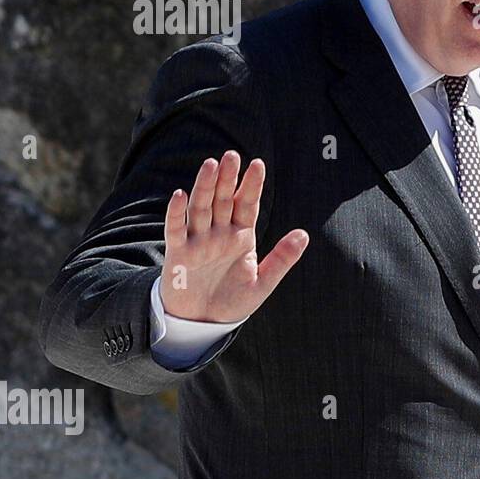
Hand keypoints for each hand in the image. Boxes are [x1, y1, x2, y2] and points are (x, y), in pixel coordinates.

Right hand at [159, 150, 307, 322]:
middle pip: (222, 200)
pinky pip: (175, 230)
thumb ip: (282, 259)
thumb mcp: (263, 282)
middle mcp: (219, 234)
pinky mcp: (178, 254)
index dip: (251, 185)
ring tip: (210, 165)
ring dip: (204, 187)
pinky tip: (180, 194)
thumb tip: (304, 234)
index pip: (247, 205)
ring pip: (200, 208)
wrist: (204, 323)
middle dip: (227, 178)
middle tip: (232, 155)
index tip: (258, 164)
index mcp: (241, 237)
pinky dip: (176, 213)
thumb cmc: (233, 301)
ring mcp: (198, 242)